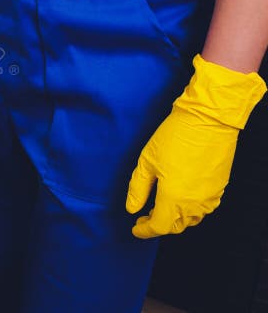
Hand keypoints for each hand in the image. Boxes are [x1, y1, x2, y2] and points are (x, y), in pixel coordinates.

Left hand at [126, 54, 265, 238]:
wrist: (207, 121)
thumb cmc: (174, 138)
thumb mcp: (147, 162)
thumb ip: (138, 189)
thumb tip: (132, 209)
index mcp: (174, 199)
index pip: (159, 227)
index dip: (145, 230)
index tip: (135, 228)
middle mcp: (194, 203)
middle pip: (176, 226)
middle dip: (159, 225)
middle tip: (144, 216)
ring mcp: (210, 197)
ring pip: (191, 219)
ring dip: (175, 218)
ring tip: (160, 207)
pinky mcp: (219, 188)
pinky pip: (204, 208)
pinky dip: (190, 209)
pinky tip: (180, 198)